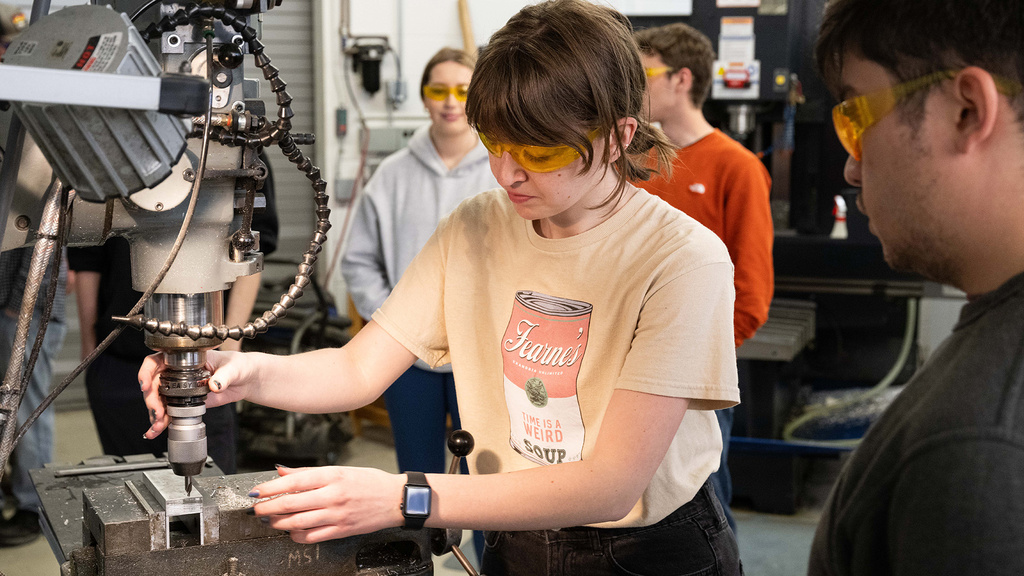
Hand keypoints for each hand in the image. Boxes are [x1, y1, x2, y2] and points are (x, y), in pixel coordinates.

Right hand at [139, 349, 253, 438]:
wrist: (246, 380)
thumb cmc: (239, 365)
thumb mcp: (233, 368)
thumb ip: (223, 376)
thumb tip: (214, 385)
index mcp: (185, 358)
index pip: (157, 361)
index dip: (147, 372)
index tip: (146, 385)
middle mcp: (178, 373)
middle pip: (154, 384)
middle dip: (152, 399)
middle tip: (158, 412)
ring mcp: (180, 388)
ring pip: (158, 400)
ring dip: (154, 413)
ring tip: (158, 424)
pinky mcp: (185, 402)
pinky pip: (169, 411)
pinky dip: (161, 422)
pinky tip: (156, 430)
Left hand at [249, 465, 406, 542]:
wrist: (396, 499)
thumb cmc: (371, 482)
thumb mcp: (341, 470)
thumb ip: (309, 473)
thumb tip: (282, 471)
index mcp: (333, 476)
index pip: (294, 481)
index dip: (271, 487)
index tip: (258, 491)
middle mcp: (333, 495)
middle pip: (291, 503)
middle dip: (268, 507)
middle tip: (258, 508)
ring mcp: (337, 515)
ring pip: (298, 522)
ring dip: (279, 523)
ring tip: (271, 520)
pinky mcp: (341, 530)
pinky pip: (312, 536)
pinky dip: (297, 535)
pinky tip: (292, 531)